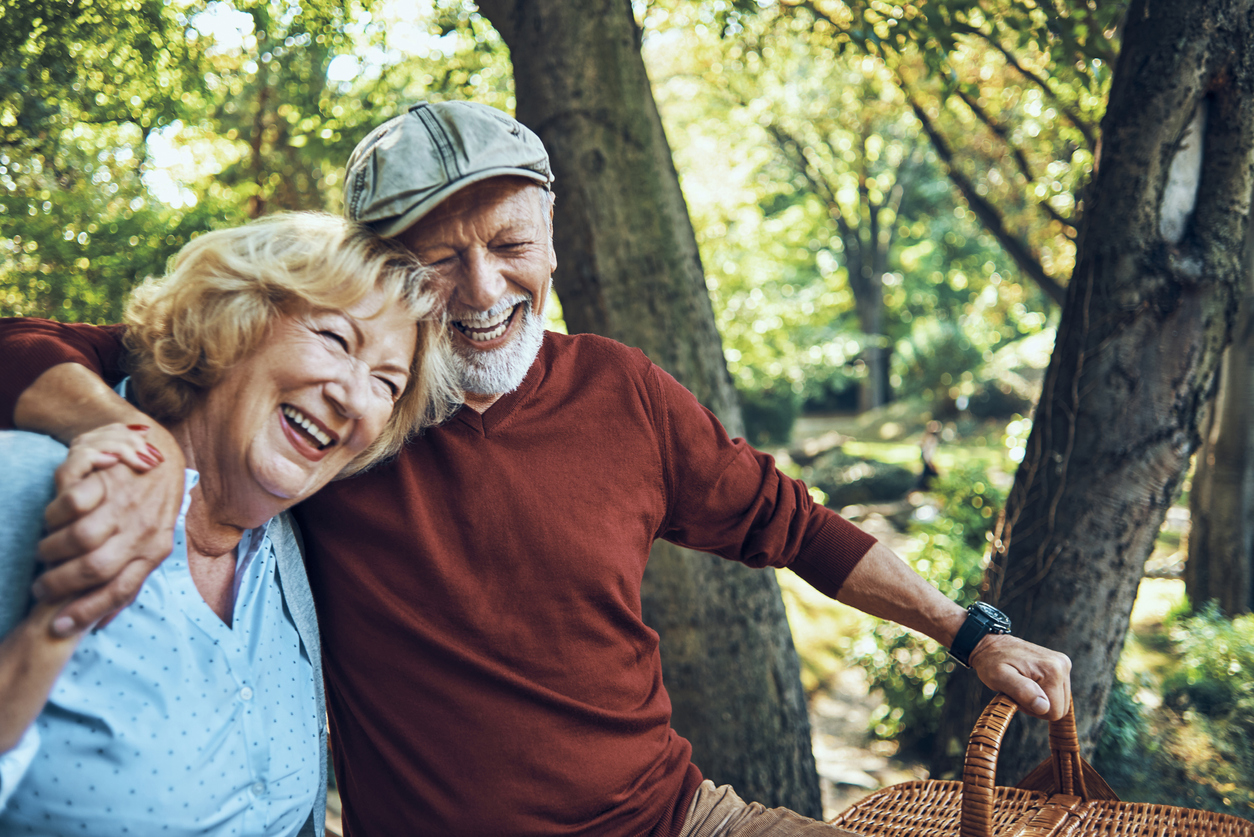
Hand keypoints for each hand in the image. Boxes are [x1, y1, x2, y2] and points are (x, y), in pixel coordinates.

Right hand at [32, 423, 184, 636]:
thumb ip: (128, 579)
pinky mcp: (110, 477)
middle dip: (59, 583)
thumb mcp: (149, 545)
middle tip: (41, 586)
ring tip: (45, 551)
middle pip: (95, 567)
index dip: (85, 612)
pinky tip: (52, 519)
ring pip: (80, 536)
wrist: (161, 454)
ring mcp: (127, 503)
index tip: (56, 626)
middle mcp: (143, 529)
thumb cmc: (148, 509)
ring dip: (52, 549)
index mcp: (154, 551)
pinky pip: (71, 501)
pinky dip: (54, 515)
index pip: (120, 590)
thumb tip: (99, 624)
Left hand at [969, 633, 1071, 720]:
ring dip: (1039, 700)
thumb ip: (1022, 691)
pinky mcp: (1060, 666)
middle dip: (1037, 705)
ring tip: (1021, 685)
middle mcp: (1062, 665)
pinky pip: (1058, 693)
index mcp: (1052, 670)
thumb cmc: (991, 662)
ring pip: (1060, 702)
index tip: (1017, 695)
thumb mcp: (999, 677)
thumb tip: (1044, 706)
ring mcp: (1063, 664)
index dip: (1033, 710)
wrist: (990, 645)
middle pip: (1060, 708)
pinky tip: (1028, 681)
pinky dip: (1042, 692)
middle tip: (1018, 691)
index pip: (1055, 712)